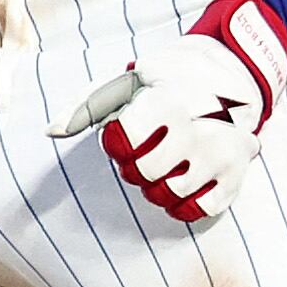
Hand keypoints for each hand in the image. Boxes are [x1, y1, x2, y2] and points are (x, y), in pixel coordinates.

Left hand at [55, 0, 286, 222]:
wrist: (231, 76)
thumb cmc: (166, 81)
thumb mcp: (126, 82)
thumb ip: (85, 106)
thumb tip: (51, 132)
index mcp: (166, 102)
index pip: (121, 146)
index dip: (117, 144)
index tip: (127, 131)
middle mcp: (197, 130)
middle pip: (143, 175)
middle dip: (135, 166)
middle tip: (147, 148)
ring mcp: (219, 155)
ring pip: (168, 196)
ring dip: (156, 186)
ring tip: (165, 164)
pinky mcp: (235, 175)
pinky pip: (198, 210)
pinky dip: (183, 204)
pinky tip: (183, 182)